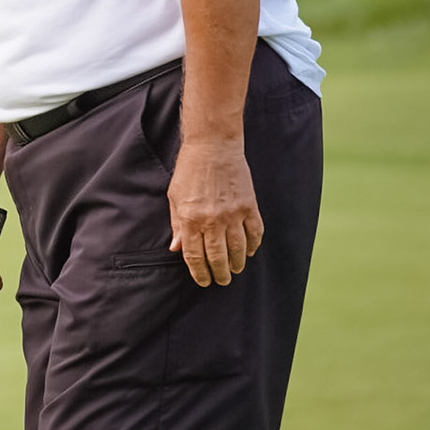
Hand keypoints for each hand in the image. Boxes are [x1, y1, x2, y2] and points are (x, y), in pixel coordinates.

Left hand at [168, 137, 261, 285]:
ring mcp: (234, 214)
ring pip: (238, 249)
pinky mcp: (250, 206)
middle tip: (221, 281)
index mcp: (191, 219)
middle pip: (217, 257)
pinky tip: (248, 252)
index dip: (199, 272)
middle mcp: (213, 220)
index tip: (203, 281)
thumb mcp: (174, 197)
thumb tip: (176, 248)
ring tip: (235, 270)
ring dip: (237, 264)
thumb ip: (177, 225)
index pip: (194, 255)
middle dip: (219, 273)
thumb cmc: (189, 171)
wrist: (213, 147)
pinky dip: (253, 246)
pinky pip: (255, 233)